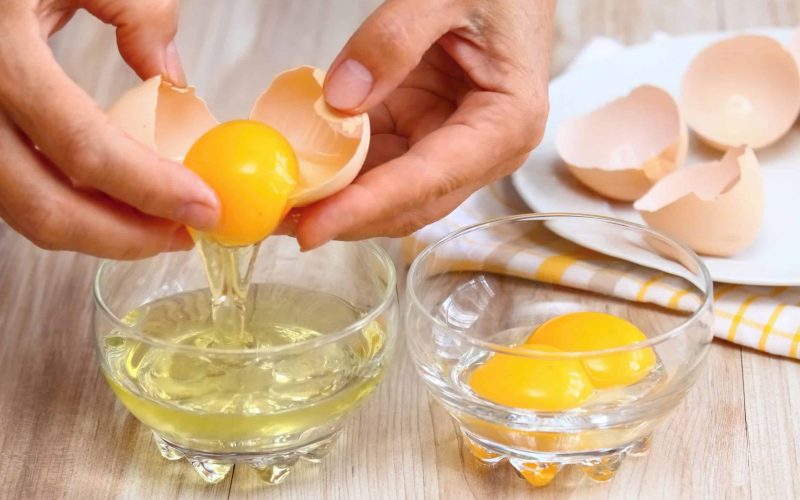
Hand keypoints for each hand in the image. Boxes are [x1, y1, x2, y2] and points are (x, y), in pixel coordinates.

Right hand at [0, 0, 218, 258]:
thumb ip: (134, 10)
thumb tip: (174, 80)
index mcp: (2, 57)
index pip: (84, 147)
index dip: (150, 189)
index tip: (204, 206)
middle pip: (44, 206)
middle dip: (126, 237)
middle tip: (184, 236)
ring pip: (24, 212)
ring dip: (98, 231)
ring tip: (158, 225)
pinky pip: (16, 192)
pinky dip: (70, 208)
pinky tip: (114, 201)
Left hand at [295, 0, 554, 249]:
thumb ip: (394, 39)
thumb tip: (339, 98)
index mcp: (504, 124)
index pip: (427, 181)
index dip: (366, 208)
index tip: (312, 228)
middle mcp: (484, 151)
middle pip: (409, 204)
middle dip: (344, 217)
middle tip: (278, 219)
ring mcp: (452, 146)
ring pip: (389, 194)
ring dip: (338, 200)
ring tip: (279, 201)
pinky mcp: (425, 134)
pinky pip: (380, 163)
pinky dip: (341, 170)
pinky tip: (303, 169)